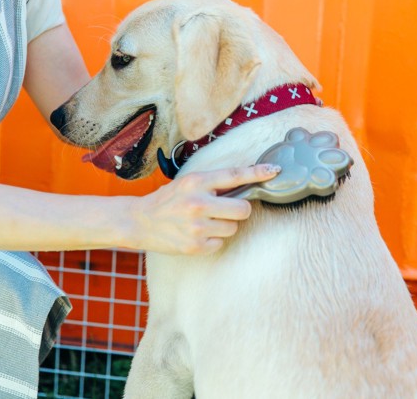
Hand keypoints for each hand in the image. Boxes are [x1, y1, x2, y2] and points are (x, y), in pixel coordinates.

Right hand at [129, 164, 280, 254]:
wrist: (140, 221)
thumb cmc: (169, 200)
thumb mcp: (188, 183)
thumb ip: (214, 183)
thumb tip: (248, 183)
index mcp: (196, 182)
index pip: (235, 175)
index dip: (258, 173)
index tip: (275, 170)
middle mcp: (198, 203)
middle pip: (243, 209)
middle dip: (238, 209)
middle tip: (224, 209)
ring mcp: (196, 227)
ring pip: (233, 227)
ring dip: (224, 225)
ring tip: (204, 221)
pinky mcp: (195, 246)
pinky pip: (221, 242)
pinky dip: (213, 239)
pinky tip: (197, 234)